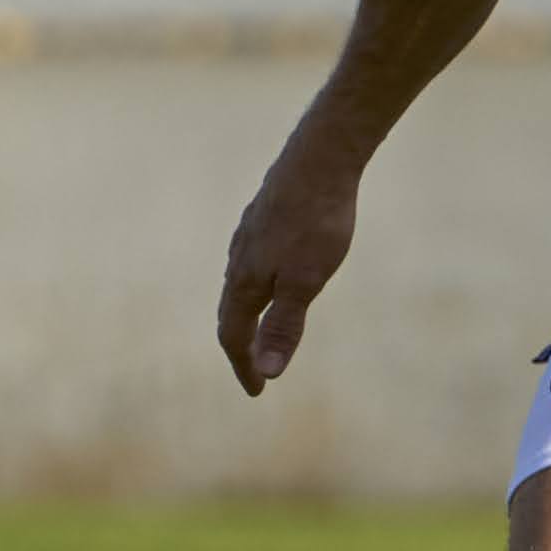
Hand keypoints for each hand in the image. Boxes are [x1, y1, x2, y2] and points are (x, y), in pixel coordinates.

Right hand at [217, 141, 362, 394]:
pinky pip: (249, 263)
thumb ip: (284, 326)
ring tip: (259, 331)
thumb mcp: (307, 281)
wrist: (320, 158)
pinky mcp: (262, 218)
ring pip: (237, 286)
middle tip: (255, 371)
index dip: (245, 366)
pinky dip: (254, 287)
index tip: (258, 391)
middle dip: (241, 346)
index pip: (235, 336)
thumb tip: (267, 371)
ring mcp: (247, 237)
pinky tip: (270, 278)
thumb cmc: (317, 222)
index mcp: (245, 282)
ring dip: (245, 315)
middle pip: (230, 314)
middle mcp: (238, 260)